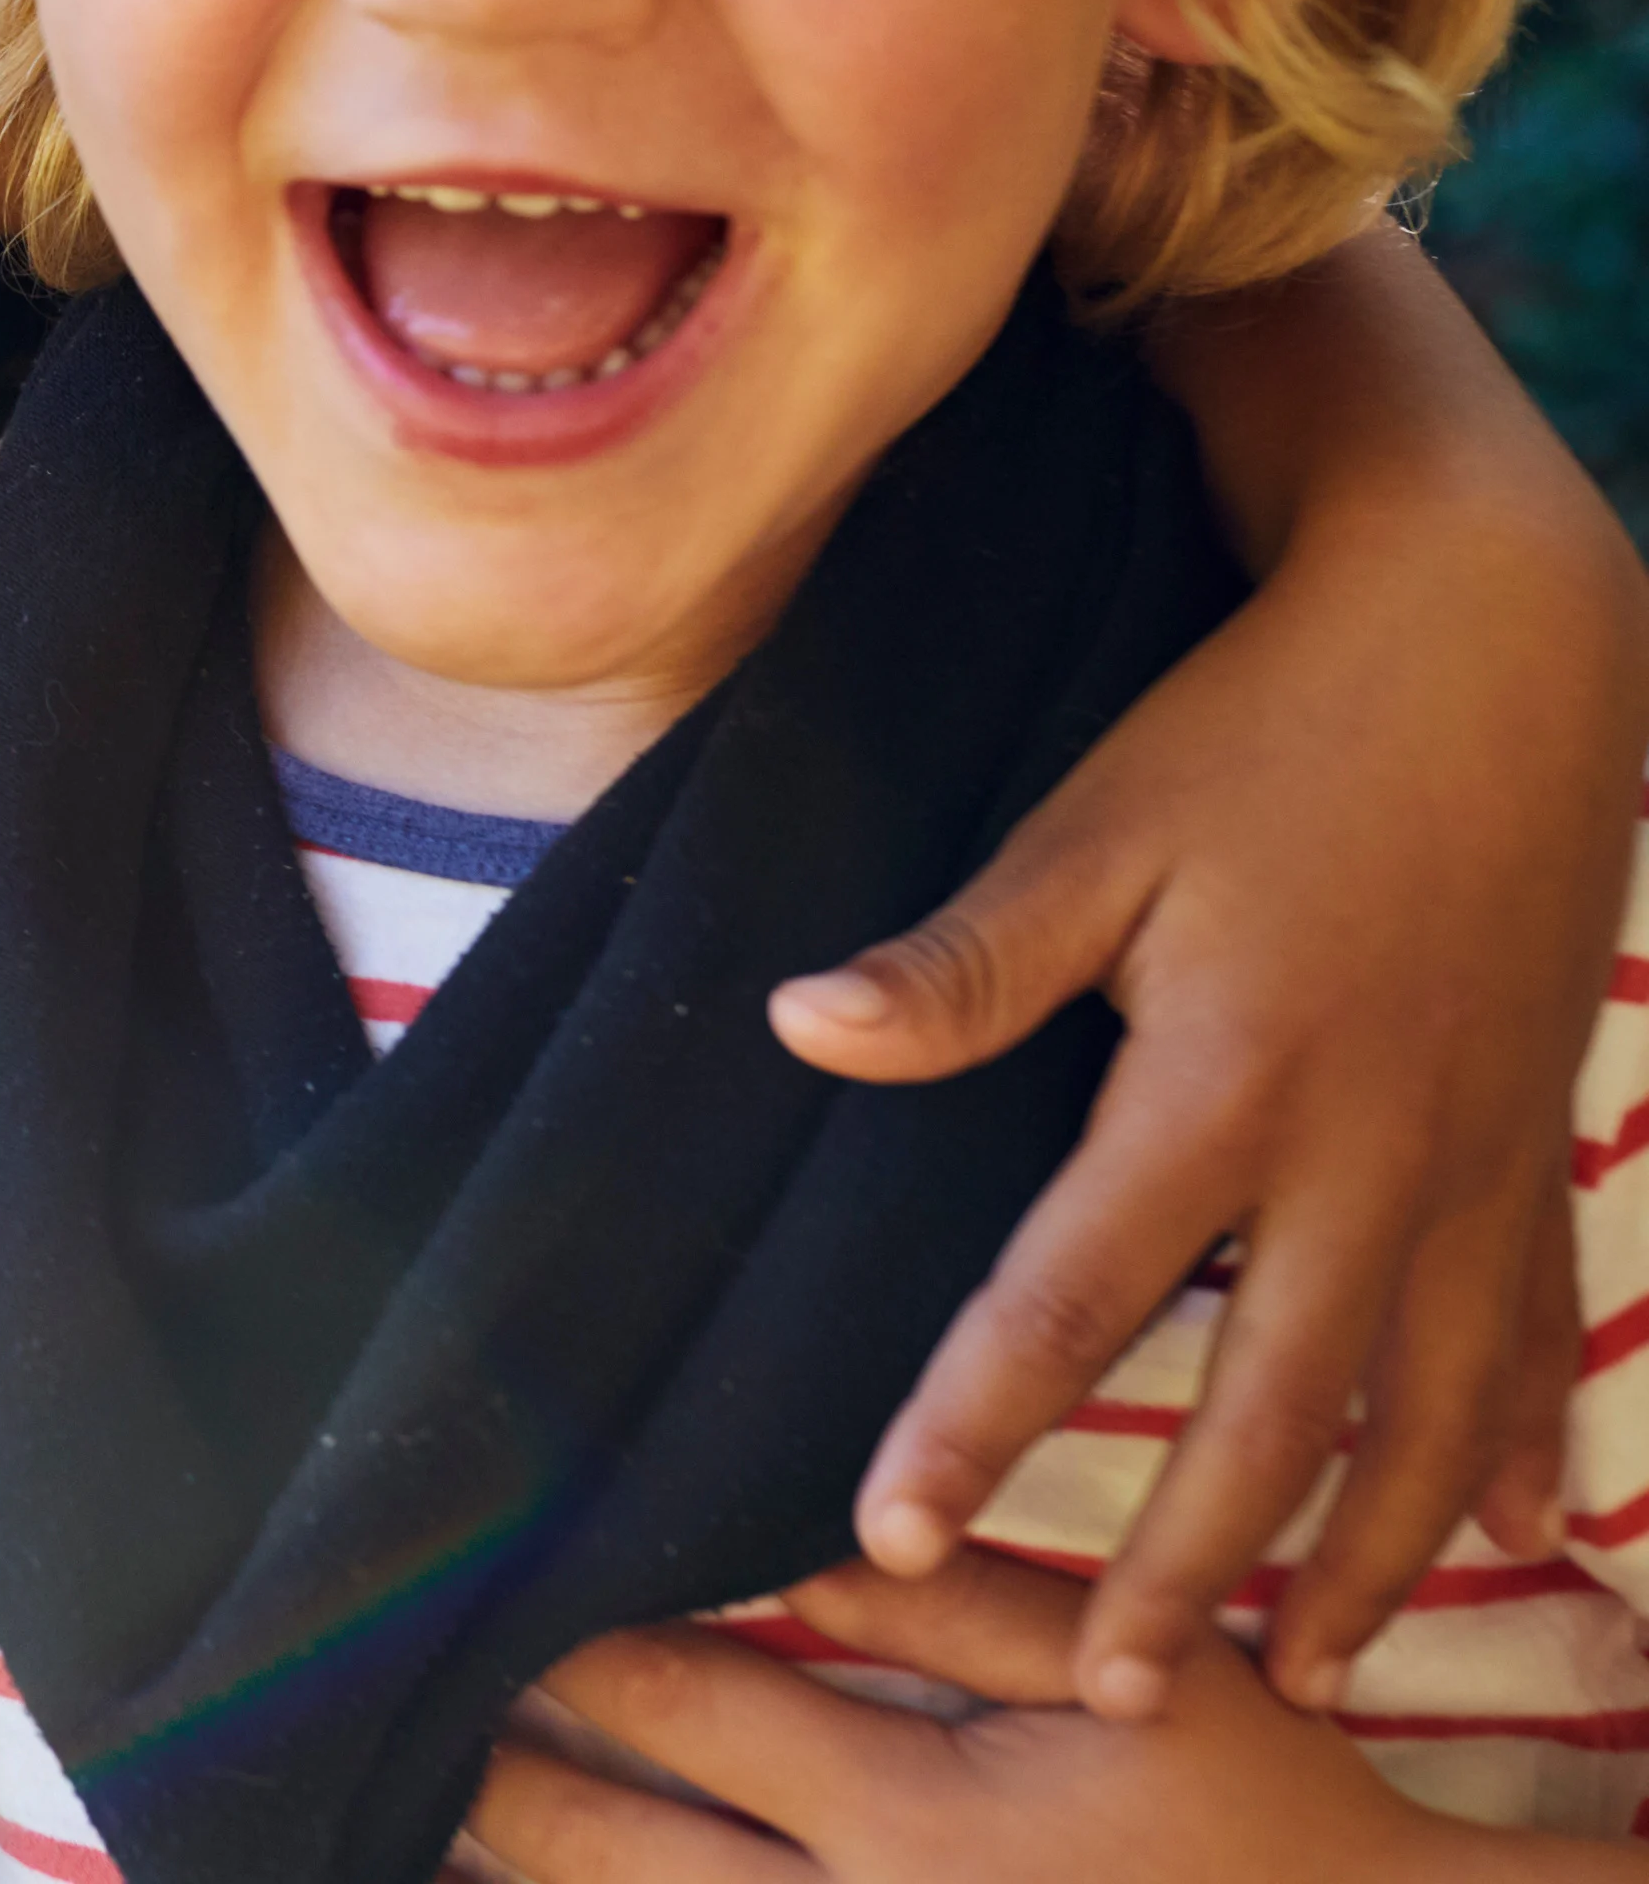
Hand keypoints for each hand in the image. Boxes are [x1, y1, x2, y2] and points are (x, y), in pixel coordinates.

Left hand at [471, 1551, 1591, 1880]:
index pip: (677, 1706)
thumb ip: (961, 1603)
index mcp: (909, 1822)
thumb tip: (801, 1536)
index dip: (565, 1646)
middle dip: (491, 1784)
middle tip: (373, 1721)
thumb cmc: (1264, 1827)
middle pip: (608, 1856)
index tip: (471, 1588)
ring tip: (407, 1845)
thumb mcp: (1134, 1685)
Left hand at [767, 232, 1645, 1716]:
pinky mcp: (1536, 1141)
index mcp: (1225, 1085)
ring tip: (1304, 1674)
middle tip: (1106, 1693)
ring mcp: (1471, 1164)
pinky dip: (1527, 1441)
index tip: (888, 1529)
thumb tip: (802, 1026)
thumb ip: (964, 959)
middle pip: (1268, 1410)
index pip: (1067, 1294)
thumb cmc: (1271, 731)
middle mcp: (1364, 1157)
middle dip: (1190, 1565)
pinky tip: (1519, 1535)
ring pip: (1426, 1412)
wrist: (1502, 648)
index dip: (973, 1417)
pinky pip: (1538, 1332)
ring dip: (1369, 1553)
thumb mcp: (1099, 826)